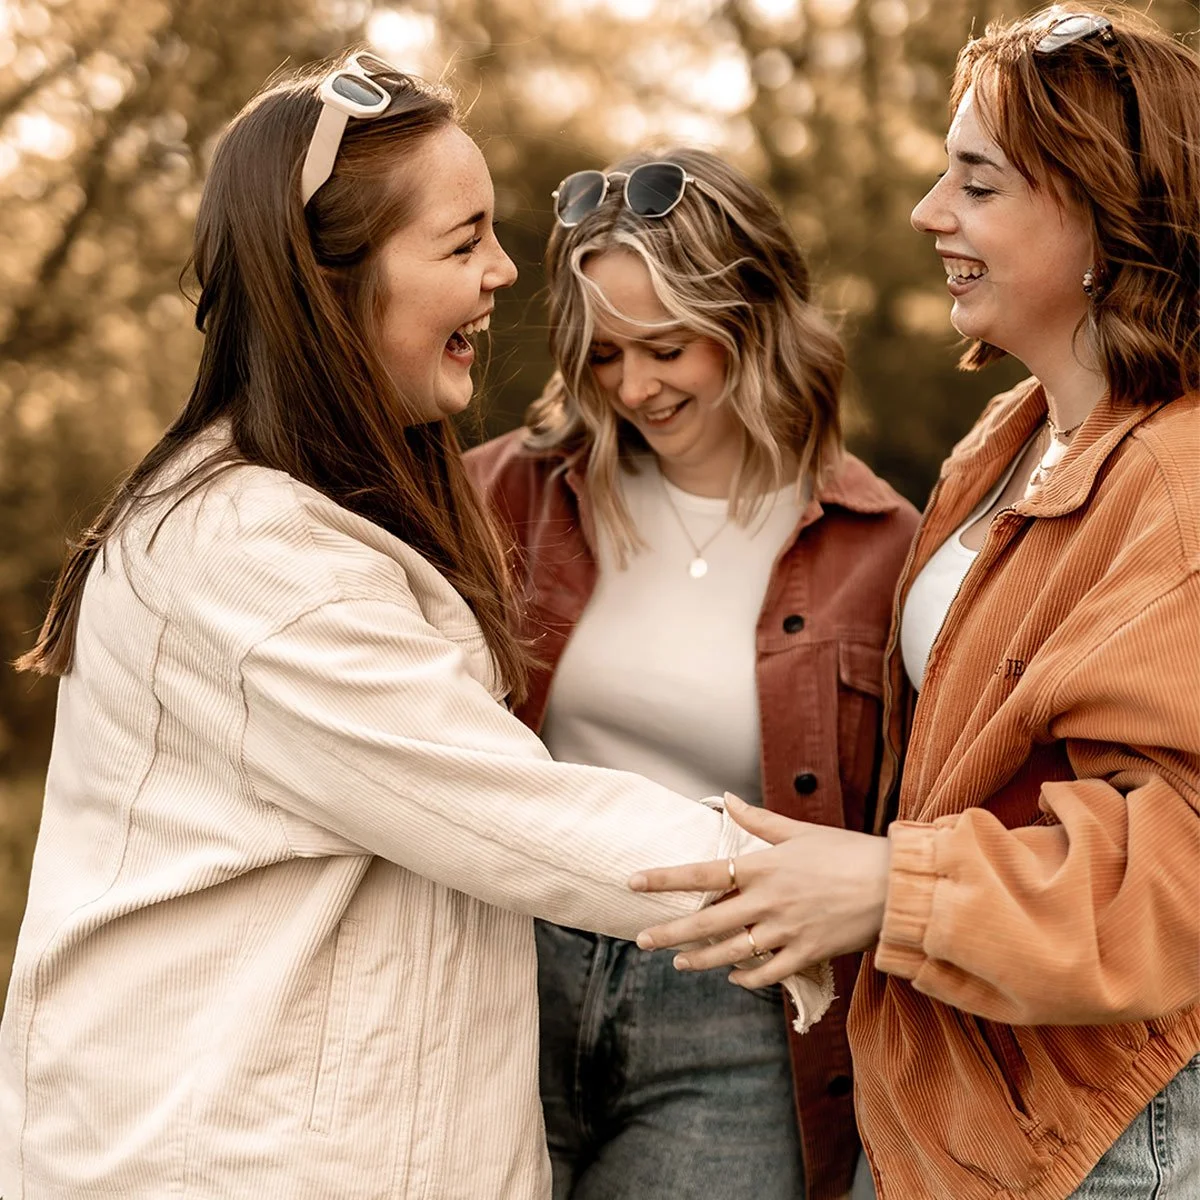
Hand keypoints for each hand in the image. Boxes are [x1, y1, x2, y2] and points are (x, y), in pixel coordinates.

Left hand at [628, 794, 890, 988]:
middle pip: (707, 921)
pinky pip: (766, 973)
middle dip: (670, 933)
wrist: (893, 886)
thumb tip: (726, 798)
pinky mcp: (806, 954)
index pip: (702, 874)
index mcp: (764, 867)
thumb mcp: (799, 831)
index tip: (634, 883)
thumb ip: (758, 821)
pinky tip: (731, 975)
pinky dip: (745, 977)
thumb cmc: (847, 852)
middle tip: (642, 940)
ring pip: (730, 952)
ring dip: (699, 959)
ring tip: (678, 962)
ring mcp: (786, 931)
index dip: (664, 879)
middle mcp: (768, 901)